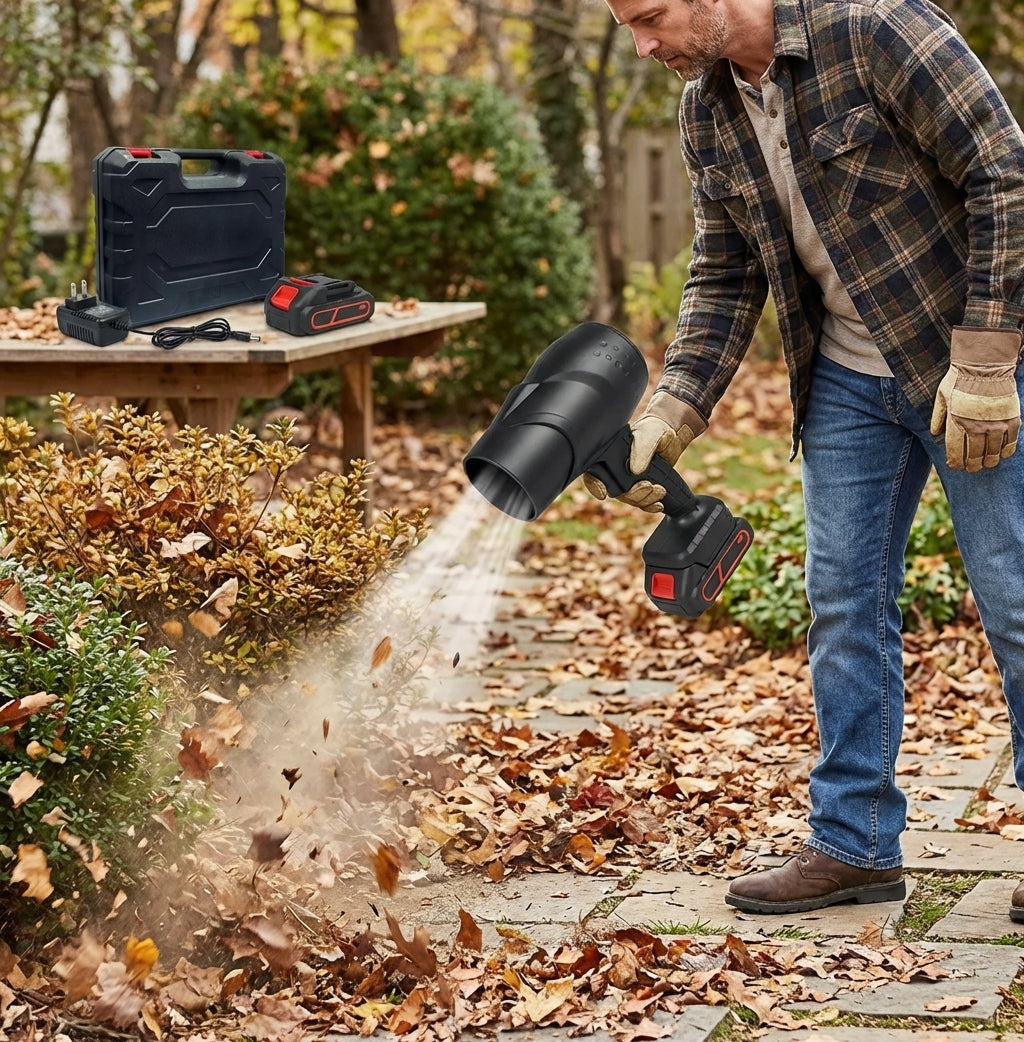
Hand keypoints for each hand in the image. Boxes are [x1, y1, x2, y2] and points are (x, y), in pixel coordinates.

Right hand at [583, 392, 705, 511]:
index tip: (603, 493)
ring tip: (660, 490)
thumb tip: (635, 471)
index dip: (594, 485)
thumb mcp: (648, 436)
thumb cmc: (653, 430)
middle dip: (631, 494)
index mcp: (607, 455)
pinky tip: (659, 505)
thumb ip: (641, 451)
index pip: (593, 474)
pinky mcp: (641, 488)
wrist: (670, 436)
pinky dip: (650, 505)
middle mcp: (614, 471)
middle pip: (614, 491)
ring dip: (644, 499)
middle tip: (648, 486)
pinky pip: (641, 502)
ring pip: (629, 499)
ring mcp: (628, 481)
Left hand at [929, 327, 1020, 471]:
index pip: (955, 451)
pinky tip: (1002, 454)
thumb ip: (938, 417)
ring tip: (987, 464)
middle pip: (975, 455)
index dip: (956, 462)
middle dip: (973, 465)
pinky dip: (1006, 450)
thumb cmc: (960, 379)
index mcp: (956, 422)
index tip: (956, 466)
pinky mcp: (1011, 419)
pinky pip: (1010, 442)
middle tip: (972, 469)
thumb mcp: (941, 397)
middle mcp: (976, 426)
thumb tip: (935, 435)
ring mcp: (995, 424)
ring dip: (989, 461)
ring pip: (992, 452)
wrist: (984, 365)